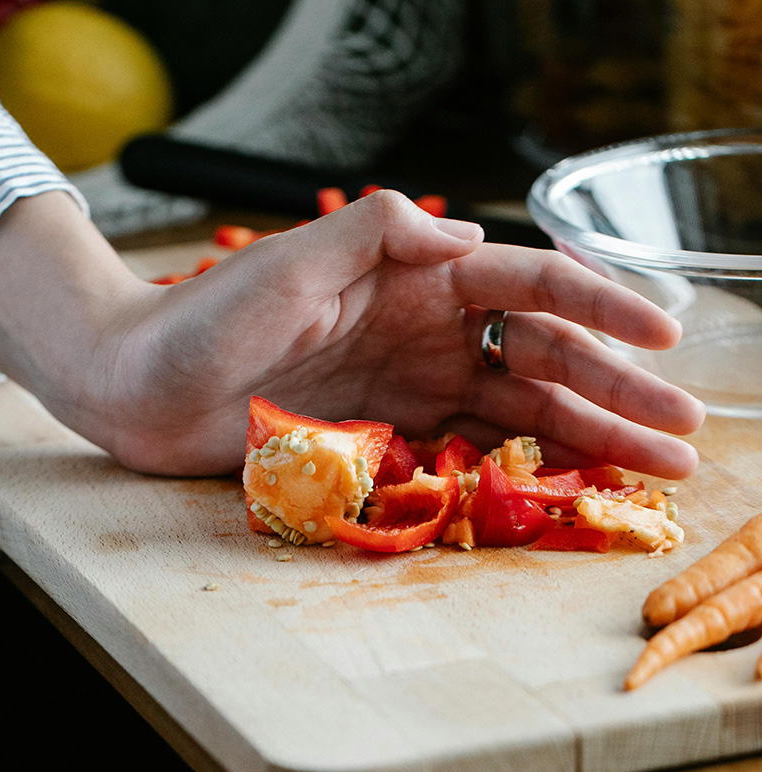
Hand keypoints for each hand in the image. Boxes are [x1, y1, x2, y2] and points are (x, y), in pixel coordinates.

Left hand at [0, 190, 704, 479]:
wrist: (140, 387)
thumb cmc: (203, 318)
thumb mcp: (290, 260)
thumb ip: (377, 233)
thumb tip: (468, 235)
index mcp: (413, 277)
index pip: (526, 285)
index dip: (600, 307)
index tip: (663, 339)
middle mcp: (423, 329)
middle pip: (540, 356)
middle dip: (615, 392)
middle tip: (685, 434)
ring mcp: (406, 385)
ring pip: (516, 408)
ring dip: (587, 436)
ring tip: (655, 470)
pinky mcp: (382, 434)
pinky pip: (467, 448)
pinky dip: (520, 464)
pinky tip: (569, 484)